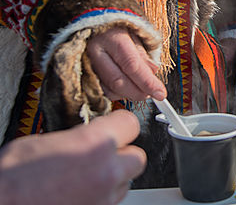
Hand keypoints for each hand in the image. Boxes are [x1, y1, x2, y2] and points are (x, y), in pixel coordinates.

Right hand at [0, 109, 145, 204]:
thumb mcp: (49, 139)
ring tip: (86, 176)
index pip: (131, 123)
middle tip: (102, 154)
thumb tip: (91, 135)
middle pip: (137, 156)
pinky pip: (111, 200)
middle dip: (122, 154)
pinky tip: (80, 191)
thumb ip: (81, 136)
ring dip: (113, 176)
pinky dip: (101, 195)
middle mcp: (106, 170)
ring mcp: (104, 196)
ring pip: (127, 181)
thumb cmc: (14, 175)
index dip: (119, 125)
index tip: (113, 127)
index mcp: (95, 143)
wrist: (1, 203)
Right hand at [87, 27, 165, 100]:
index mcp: (111, 37)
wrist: (92, 21)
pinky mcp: (82, 73)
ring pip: (107, 89)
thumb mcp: (135, 32)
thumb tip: (153, 72)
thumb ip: (142, 53)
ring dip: (128, 94)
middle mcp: (94, 51)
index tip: (160, 93)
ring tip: (141, 90)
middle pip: (117, 81)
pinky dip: (116, 94)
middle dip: (138, 92)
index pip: (131, 64)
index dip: (147, 82)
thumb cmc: (118, 26)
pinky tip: (126, 88)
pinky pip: (100, 90)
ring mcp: (85, 63)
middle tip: (153, 95)